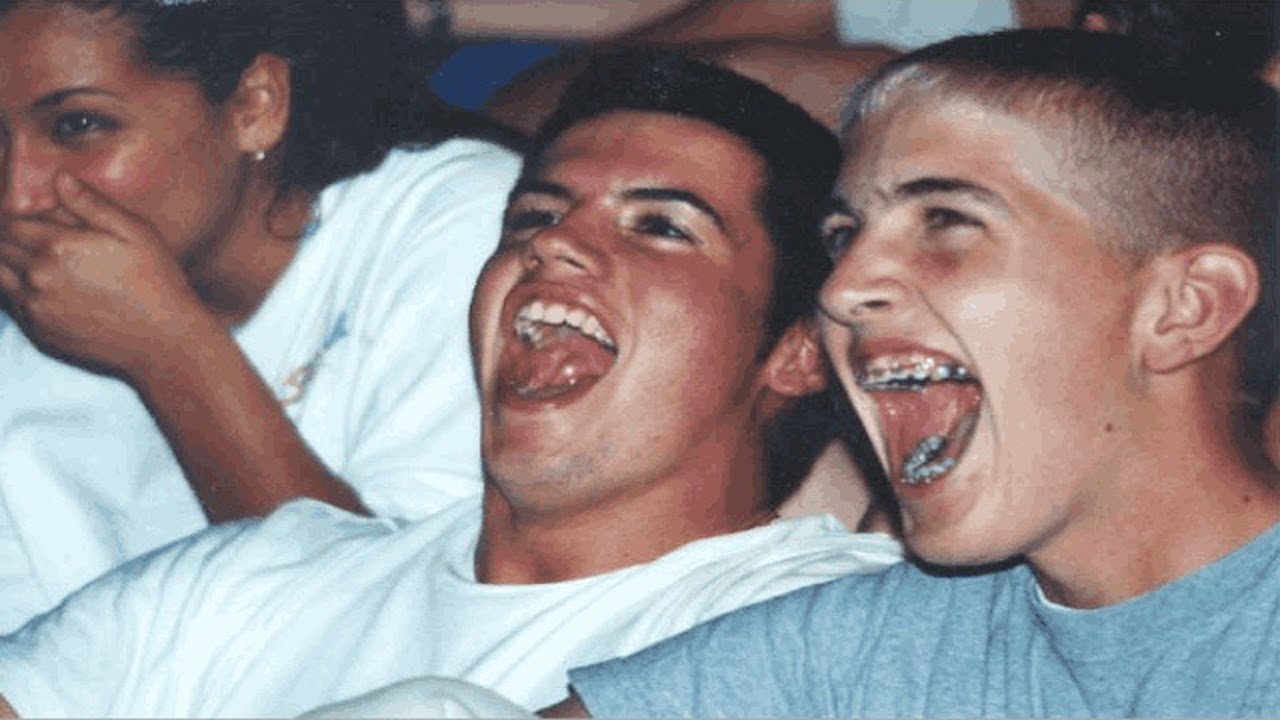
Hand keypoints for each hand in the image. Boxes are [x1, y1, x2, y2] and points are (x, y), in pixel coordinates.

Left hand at [0, 173, 209, 375]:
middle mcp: (38, 278)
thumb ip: (92, 204)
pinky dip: (15, 291)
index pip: (8, 223)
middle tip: (26, 235)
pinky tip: (41, 287)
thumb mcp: (135, 232)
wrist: (165, 340)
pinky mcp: (40, 333)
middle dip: (7, 237)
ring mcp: (36, 308)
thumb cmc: (156, 282)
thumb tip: (60, 180)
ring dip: (6, 264)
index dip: (11, 216)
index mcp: (58, 247)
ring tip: (28, 259)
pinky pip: (11, 306)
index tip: (22, 216)